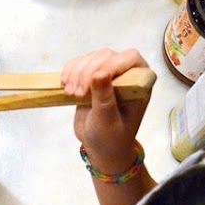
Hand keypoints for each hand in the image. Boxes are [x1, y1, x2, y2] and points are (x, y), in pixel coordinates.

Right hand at [61, 48, 150, 174]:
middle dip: (88, 72)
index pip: (131, 59)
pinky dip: (69, 71)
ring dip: (76, 72)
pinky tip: (64, 85)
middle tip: (77, 94)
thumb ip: (105, 98)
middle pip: (107, 56)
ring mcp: (108, 74)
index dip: (112, 64)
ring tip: (70, 93)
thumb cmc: (111, 139)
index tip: (94, 80)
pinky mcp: (91, 78)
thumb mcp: (108, 122)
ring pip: (91, 58)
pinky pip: (79, 64)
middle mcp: (126, 75)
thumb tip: (99, 74)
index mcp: (140, 84)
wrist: (100, 148)